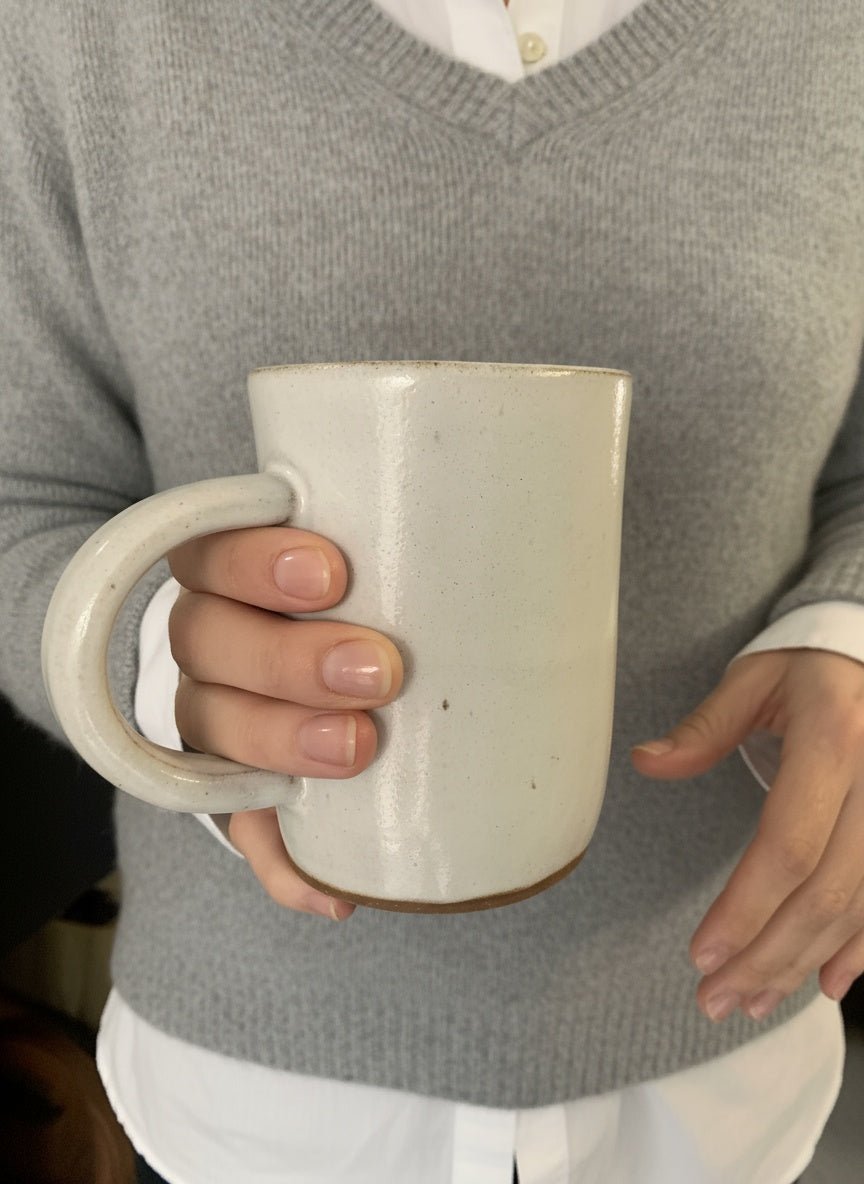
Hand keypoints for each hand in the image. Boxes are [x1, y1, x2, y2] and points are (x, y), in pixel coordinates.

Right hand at [168, 526, 402, 919]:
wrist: (365, 674)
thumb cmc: (388, 601)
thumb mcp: (396, 566)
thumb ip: (430, 555)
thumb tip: (519, 560)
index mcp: (236, 567)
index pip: (212, 550)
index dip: (252, 562)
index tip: (333, 575)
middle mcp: (213, 638)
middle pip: (206, 639)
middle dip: (287, 658)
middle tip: (378, 672)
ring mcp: (218, 715)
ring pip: (211, 725)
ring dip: (280, 740)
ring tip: (358, 750)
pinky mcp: (240, 794)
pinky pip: (245, 835)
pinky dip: (284, 866)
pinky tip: (335, 889)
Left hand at [632, 649, 863, 1022]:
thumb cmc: (806, 670)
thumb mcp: (753, 680)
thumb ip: (703, 727)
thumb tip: (645, 763)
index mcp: (834, 740)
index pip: (789, 844)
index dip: (746, 907)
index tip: (702, 953)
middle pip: (825, 892)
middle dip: (767, 956)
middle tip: (714, 999)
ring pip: (857, 908)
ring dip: (804, 963)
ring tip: (750, 1000)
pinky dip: (861, 949)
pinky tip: (826, 982)